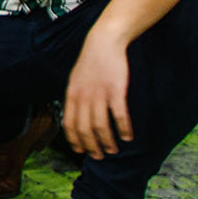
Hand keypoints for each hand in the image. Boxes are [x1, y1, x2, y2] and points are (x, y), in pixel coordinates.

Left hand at [63, 31, 132, 158]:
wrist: (103, 42)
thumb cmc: (91, 62)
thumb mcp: (75, 79)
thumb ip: (75, 98)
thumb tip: (76, 116)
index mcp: (72, 94)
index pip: (69, 124)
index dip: (75, 140)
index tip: (81, 151)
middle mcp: (83, 97)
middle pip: (85, 129)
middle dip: (92, 146)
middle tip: (99, 156)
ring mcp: (99, 94)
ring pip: (101, 126)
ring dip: (107, 142)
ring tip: (113, 150)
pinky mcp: (116, 91)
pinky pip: (119, 116)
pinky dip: (124, 129)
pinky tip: (128, 137)